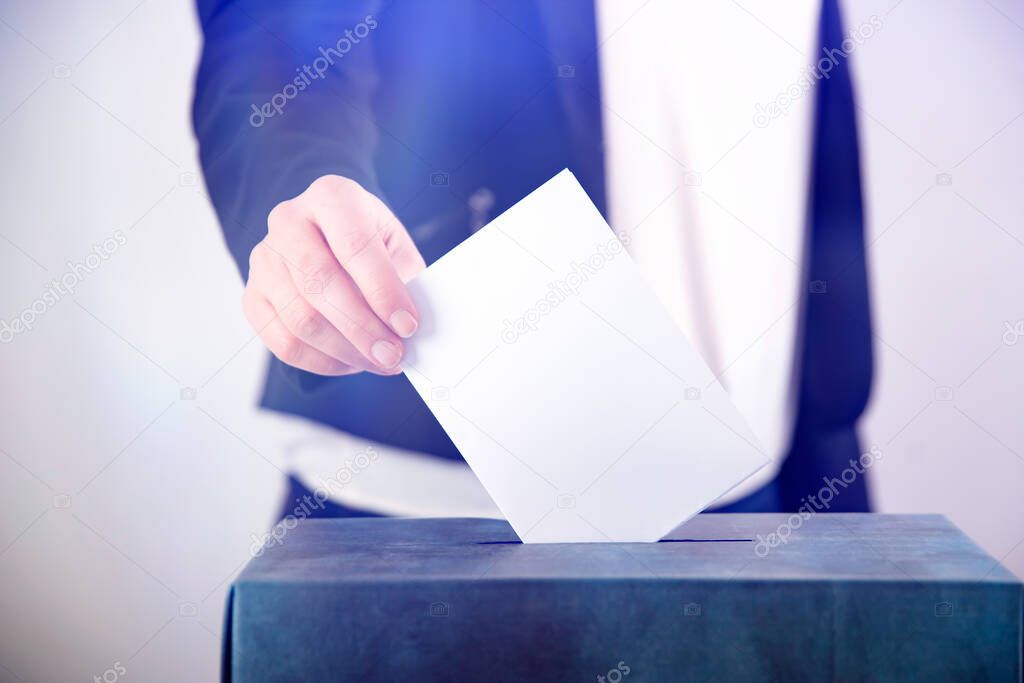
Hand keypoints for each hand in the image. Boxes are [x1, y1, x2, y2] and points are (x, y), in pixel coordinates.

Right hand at [243, 175, 425, 375]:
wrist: (328, 235)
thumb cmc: (370, 242)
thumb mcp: (395, 245)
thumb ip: (404, 279)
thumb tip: (406, 329)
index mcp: (331, 197)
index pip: (353, 245)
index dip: (382, 290)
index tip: (407, 325)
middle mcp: (288, 221)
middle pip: (319, 283)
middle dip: (362, 329)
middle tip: (392, 355)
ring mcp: (264, 259)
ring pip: (300, 319)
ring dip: (345, 351)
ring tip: (378, 362)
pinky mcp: (252, 296)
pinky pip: (284, 342)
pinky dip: (322, 362)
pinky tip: (350, 362)